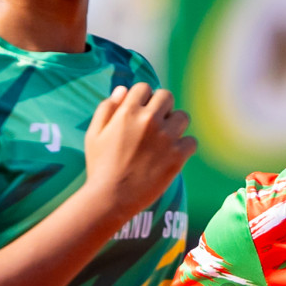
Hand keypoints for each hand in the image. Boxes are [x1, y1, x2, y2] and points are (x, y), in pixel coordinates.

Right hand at [84, 83, 196, 226]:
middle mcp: (149, 120)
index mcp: (128, 111)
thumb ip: (107, 108)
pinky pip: (192, 141)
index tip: (141, 111)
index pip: (145, 88)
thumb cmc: (100, 165)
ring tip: (165, 139)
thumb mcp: (94, 134)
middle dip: (161, 107)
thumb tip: (123, 89)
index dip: (143, 98)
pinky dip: (185, 146)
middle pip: (167, 96)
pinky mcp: (177, 156)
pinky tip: (173, 154)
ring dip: (175, 124)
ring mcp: (166, 138)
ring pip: (182, 116)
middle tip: (155, 124)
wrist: (111, 197)